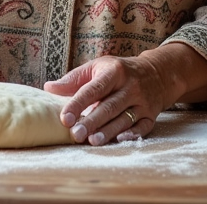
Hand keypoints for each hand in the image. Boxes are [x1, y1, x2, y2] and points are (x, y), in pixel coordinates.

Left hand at [43, 43, 206, 145]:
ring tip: (92, 141)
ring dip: (108, 131)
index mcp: (114, 72)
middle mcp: (130, 87)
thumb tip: (48, 88)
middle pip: (109, 107)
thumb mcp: (98, 66)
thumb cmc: (119, 71)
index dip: (78, 104)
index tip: (64, 118)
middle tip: (75, 134)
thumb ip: (74, 78)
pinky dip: (131, 135)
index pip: (93, 89)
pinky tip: (118, 140)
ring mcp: (143, 101)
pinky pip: (142, 127)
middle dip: (92, 121)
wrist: (158, 73)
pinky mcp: (151, 115)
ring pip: (124, 119)